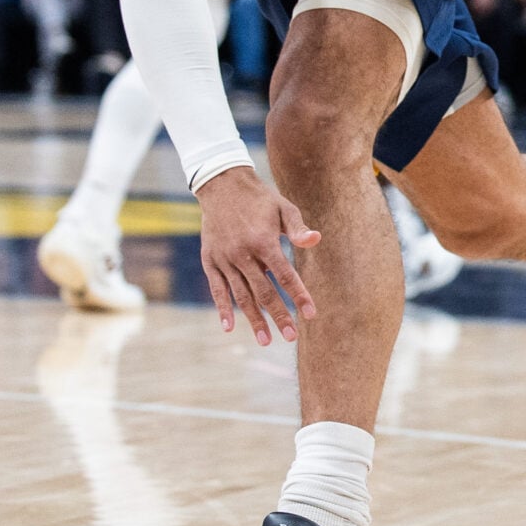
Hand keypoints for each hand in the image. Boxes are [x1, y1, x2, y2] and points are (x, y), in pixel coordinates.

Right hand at [196, 165, 319, 344]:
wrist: (222, 185)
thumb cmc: (260, 198)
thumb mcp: (284, 208)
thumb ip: (298, 228)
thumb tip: (316, 240)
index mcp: (264, 241)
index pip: (285, 275)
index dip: (299, 296)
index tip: (311, 314)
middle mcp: (243, 253)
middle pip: (264, 291)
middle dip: (280, 315)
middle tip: (292, 337)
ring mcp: (224, 258)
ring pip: (241, 295)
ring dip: (254, 319)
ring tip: (266, 340)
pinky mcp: (209, 260)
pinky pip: (217, 289)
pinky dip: (222, 308)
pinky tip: (229, 327)